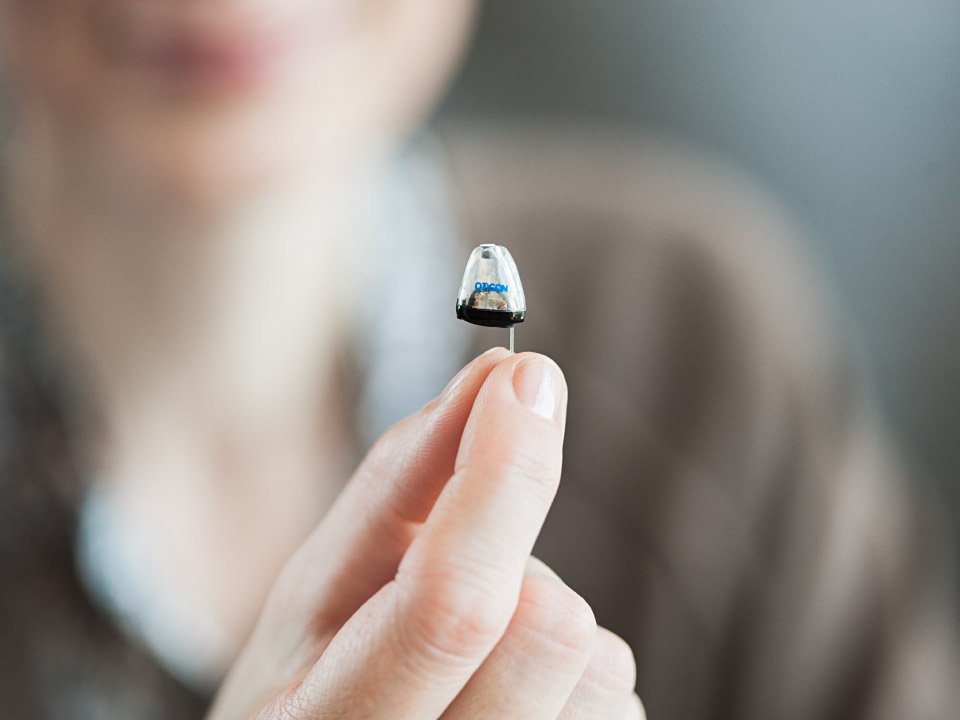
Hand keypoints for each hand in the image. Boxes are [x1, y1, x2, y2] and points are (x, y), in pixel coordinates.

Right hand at [208, 349, 644, 718]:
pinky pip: (618, 702)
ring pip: (601, 663)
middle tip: (487, 578)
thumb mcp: (324, 588)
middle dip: (529, 570)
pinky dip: (576, 680)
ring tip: (481, 665)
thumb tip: (498, 374)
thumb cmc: (316, 678)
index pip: (451, 598)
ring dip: (548, 627)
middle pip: (550, 629)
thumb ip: (401, 485)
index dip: (503, 474)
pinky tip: (515, 704)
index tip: (525, 377)